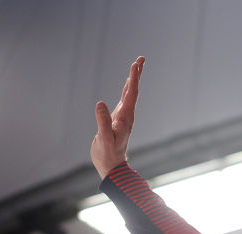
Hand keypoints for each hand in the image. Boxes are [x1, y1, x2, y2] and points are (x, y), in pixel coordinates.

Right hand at [91, 56, 144, 178]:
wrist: (112, 167)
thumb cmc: (107, 154)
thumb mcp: (104, 139)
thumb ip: (103, 122)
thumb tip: (100, 103)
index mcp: (125, 118)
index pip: (131, 94)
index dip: (134, 79)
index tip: (136, 65)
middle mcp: (126, 115)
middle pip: (133, 91)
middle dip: (136, 74)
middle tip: (141, 59)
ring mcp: (123, 117)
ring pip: (129, 95)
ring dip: (133, 80)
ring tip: (136, 66)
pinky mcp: (117, 120)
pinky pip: (124, 100)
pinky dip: (126, 89)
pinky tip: (128, 85)